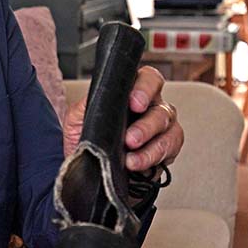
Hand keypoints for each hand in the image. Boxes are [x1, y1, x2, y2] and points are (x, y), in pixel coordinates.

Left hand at [62, 66, 184, 173]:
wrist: (92, 168)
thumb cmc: (88, 138)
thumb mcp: (77, 119)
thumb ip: (86, 106)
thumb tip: (96, 100)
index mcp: (133, 92)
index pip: (148, 79)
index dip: (145, 88)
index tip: (135, 103)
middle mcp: (152, 107)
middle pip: (161, 109)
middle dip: (146, 126)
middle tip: (130, 139)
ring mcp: (163, 128)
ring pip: (170, 131)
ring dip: (151, 147)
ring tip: (131, 160)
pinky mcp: (167, 150)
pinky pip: (170, 150)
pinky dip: (152, 159)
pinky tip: (137, 165)